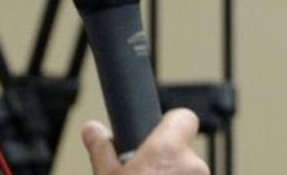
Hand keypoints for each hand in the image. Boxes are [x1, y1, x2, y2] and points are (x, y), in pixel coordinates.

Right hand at [81, 108, 208, 174]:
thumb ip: (101, 148)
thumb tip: (93, 129)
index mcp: (167, 151)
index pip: (184, 117)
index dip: (171, 121)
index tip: (158, 131)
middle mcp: (194, 166)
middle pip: (182, 150)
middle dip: (165, 159)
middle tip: (144, 172)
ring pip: (188, 172)